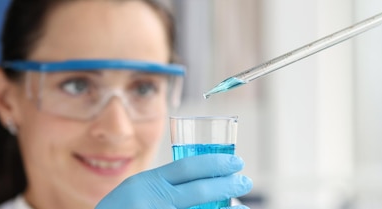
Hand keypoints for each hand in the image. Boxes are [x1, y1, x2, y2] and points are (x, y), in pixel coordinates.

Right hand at [96, 154, 252, 208]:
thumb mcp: (136, 193)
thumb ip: (163, 187)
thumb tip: (204, 181)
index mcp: (146, 184)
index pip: (187, 168)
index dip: (214, 163)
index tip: (235, 162)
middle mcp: (152, 201)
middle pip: (199, 190)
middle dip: (226, 184)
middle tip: (245, 181)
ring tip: (239, 206)